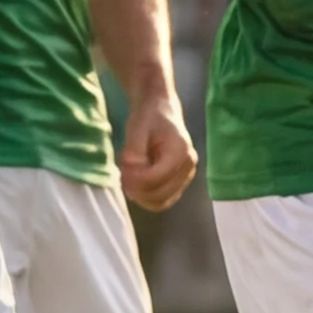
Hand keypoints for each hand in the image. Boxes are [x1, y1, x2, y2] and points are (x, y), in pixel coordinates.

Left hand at [117, 97, 198, 211]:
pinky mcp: (179, 184)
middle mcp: (188, 167)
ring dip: (141, 196)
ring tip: (128, 180)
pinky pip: (162, 200)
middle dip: (138, 189)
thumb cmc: (149, 118)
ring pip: (162, 202)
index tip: (123, 170)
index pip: (158, 177)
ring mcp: (186, 178)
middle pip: (161, 194)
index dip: (137, 179)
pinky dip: (146, 197)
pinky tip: (136, 184)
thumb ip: (134, 151)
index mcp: (181, 151)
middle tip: (123, 176)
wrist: (160, 111)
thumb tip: (132, 170)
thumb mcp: (137, 129)